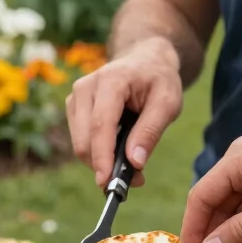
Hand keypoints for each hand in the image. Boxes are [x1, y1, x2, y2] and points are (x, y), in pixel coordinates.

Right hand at [66, 38, 182, 188]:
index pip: (100, 124)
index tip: (106, 181)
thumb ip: (150, 131)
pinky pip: (80, 140)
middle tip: (135, 180)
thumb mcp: (168, 103)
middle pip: (84, 139)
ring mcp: (75, 97)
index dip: (102, 156)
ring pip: (80, 144)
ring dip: (101, 161)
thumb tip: (134, 163)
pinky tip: (118, 151)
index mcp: (110, 80)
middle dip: (104, 165)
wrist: (144, 61)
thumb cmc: (158, 80)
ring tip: (131, 164)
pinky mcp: (73, 108)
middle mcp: (85, 87)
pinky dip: (98, 154)